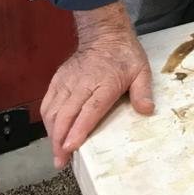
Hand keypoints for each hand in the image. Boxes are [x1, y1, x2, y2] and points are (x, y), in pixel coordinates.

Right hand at [40, 1, 153, 168]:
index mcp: (105, 82)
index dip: (78, 129)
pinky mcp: (58, 79)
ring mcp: (67, 81)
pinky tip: (50, 133)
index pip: (89, 109)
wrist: (104, 32)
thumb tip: (146, 111)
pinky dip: (47, 120)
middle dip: (60, 140)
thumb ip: (143, 91)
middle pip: (66, 114)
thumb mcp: (141, 70)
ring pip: (53, 111)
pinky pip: (48, 102)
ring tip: (56, 153)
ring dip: (51, 133)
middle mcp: (82, 83)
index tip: (70, 147)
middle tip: (60, 161)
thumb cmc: (124, 54)